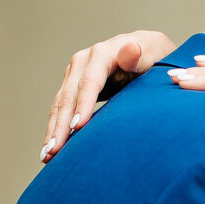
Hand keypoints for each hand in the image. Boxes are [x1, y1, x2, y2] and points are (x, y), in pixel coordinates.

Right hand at [42, 29, 175, 161]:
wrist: (149, 52)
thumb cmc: (156, 56)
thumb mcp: (155, 52)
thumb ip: (140, 56)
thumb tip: (131, 48)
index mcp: (103, 53)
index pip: (90, 81)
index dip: (84, 104)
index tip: (78, 127)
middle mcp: (84, 61)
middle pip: (69, 95)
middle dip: (61, 124)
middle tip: (55, 151)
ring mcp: (76, 73)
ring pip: (60, 105)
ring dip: (54, 131)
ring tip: (48, 156)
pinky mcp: (73, 86)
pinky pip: (62, 109)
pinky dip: (57, 129)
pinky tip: (52, 150)